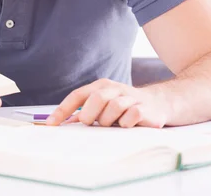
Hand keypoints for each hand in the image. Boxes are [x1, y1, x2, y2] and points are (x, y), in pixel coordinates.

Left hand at [46, 78, 168, 127]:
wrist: (160, 104)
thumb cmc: (124, 107)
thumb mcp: (104, 106)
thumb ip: (85, 112)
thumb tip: (63, 123)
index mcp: (100, 86)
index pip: (77, 95)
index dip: (63, 109)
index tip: (51, 124)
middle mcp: (114, 88)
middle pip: (96, 98)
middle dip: (90, 115)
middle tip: (92, 124)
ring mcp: (131, 97)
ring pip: (113, 107)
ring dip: (109, 120)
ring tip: (113, 124)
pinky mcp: (145, 108)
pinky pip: (131, 116)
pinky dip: (125, 123)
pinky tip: (127, 125)